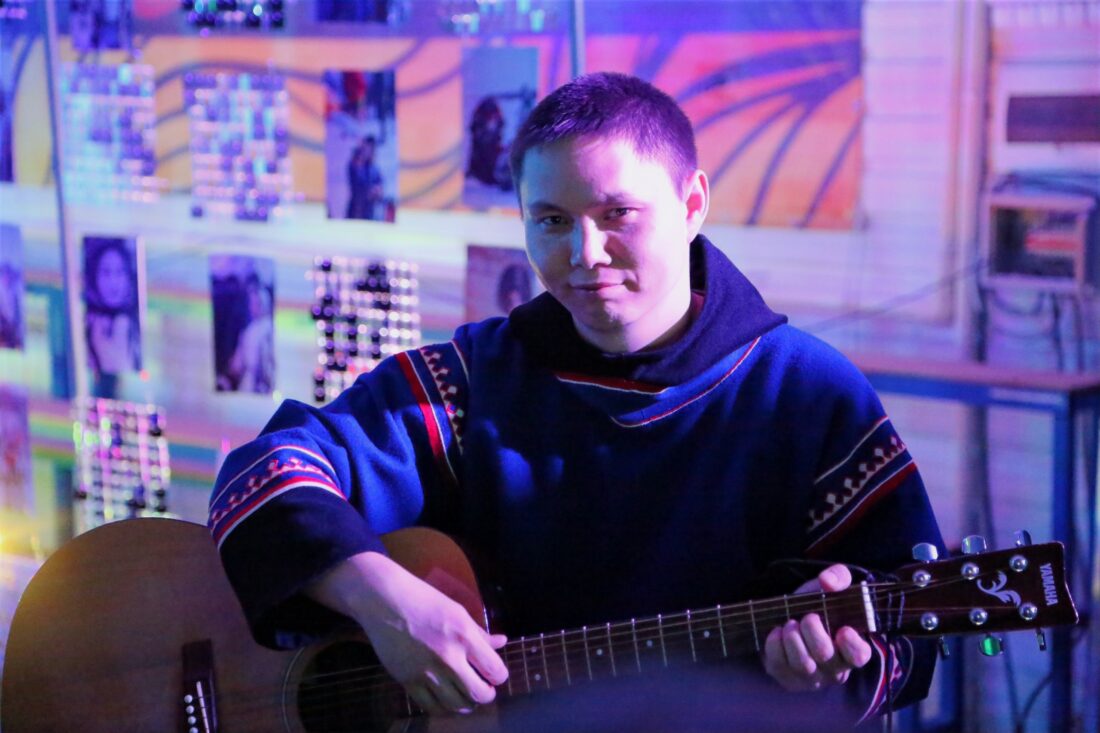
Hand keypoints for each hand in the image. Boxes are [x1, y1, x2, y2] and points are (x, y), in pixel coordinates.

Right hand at [307, 552, 508, 715]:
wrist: (383, 600)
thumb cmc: (423, 599)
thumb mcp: (457, 610)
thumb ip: (479, 632)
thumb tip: (501, 642)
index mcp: (464, 635)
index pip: (495, 670)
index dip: (499, 676)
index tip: (494, 674)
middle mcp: (448, 657)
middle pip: (479, 694)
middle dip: (486, 695)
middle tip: (483, 688)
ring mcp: (427, 672)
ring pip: (456, 705)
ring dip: (465, 703)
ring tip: (464, 694)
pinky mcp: (408, 681)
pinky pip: (431, 707)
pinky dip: (442, 707)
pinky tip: (444, 697)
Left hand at [761, 564, 872, 691]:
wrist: (786, 617)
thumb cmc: (814, 607)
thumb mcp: (828, 589)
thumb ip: (838, 577)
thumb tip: (828, 581)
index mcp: (851, 648)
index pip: (859, 655)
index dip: (852, 645)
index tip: (843, 629)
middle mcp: (833, 668)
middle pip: (824, 654)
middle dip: (813, 631)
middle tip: (807, 617)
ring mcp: (810, 676)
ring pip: (802, 663)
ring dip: (793, 637)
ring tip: (790, 623)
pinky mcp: (786, 677)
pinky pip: (779, 664)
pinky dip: (775, 644)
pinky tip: (776, 631)